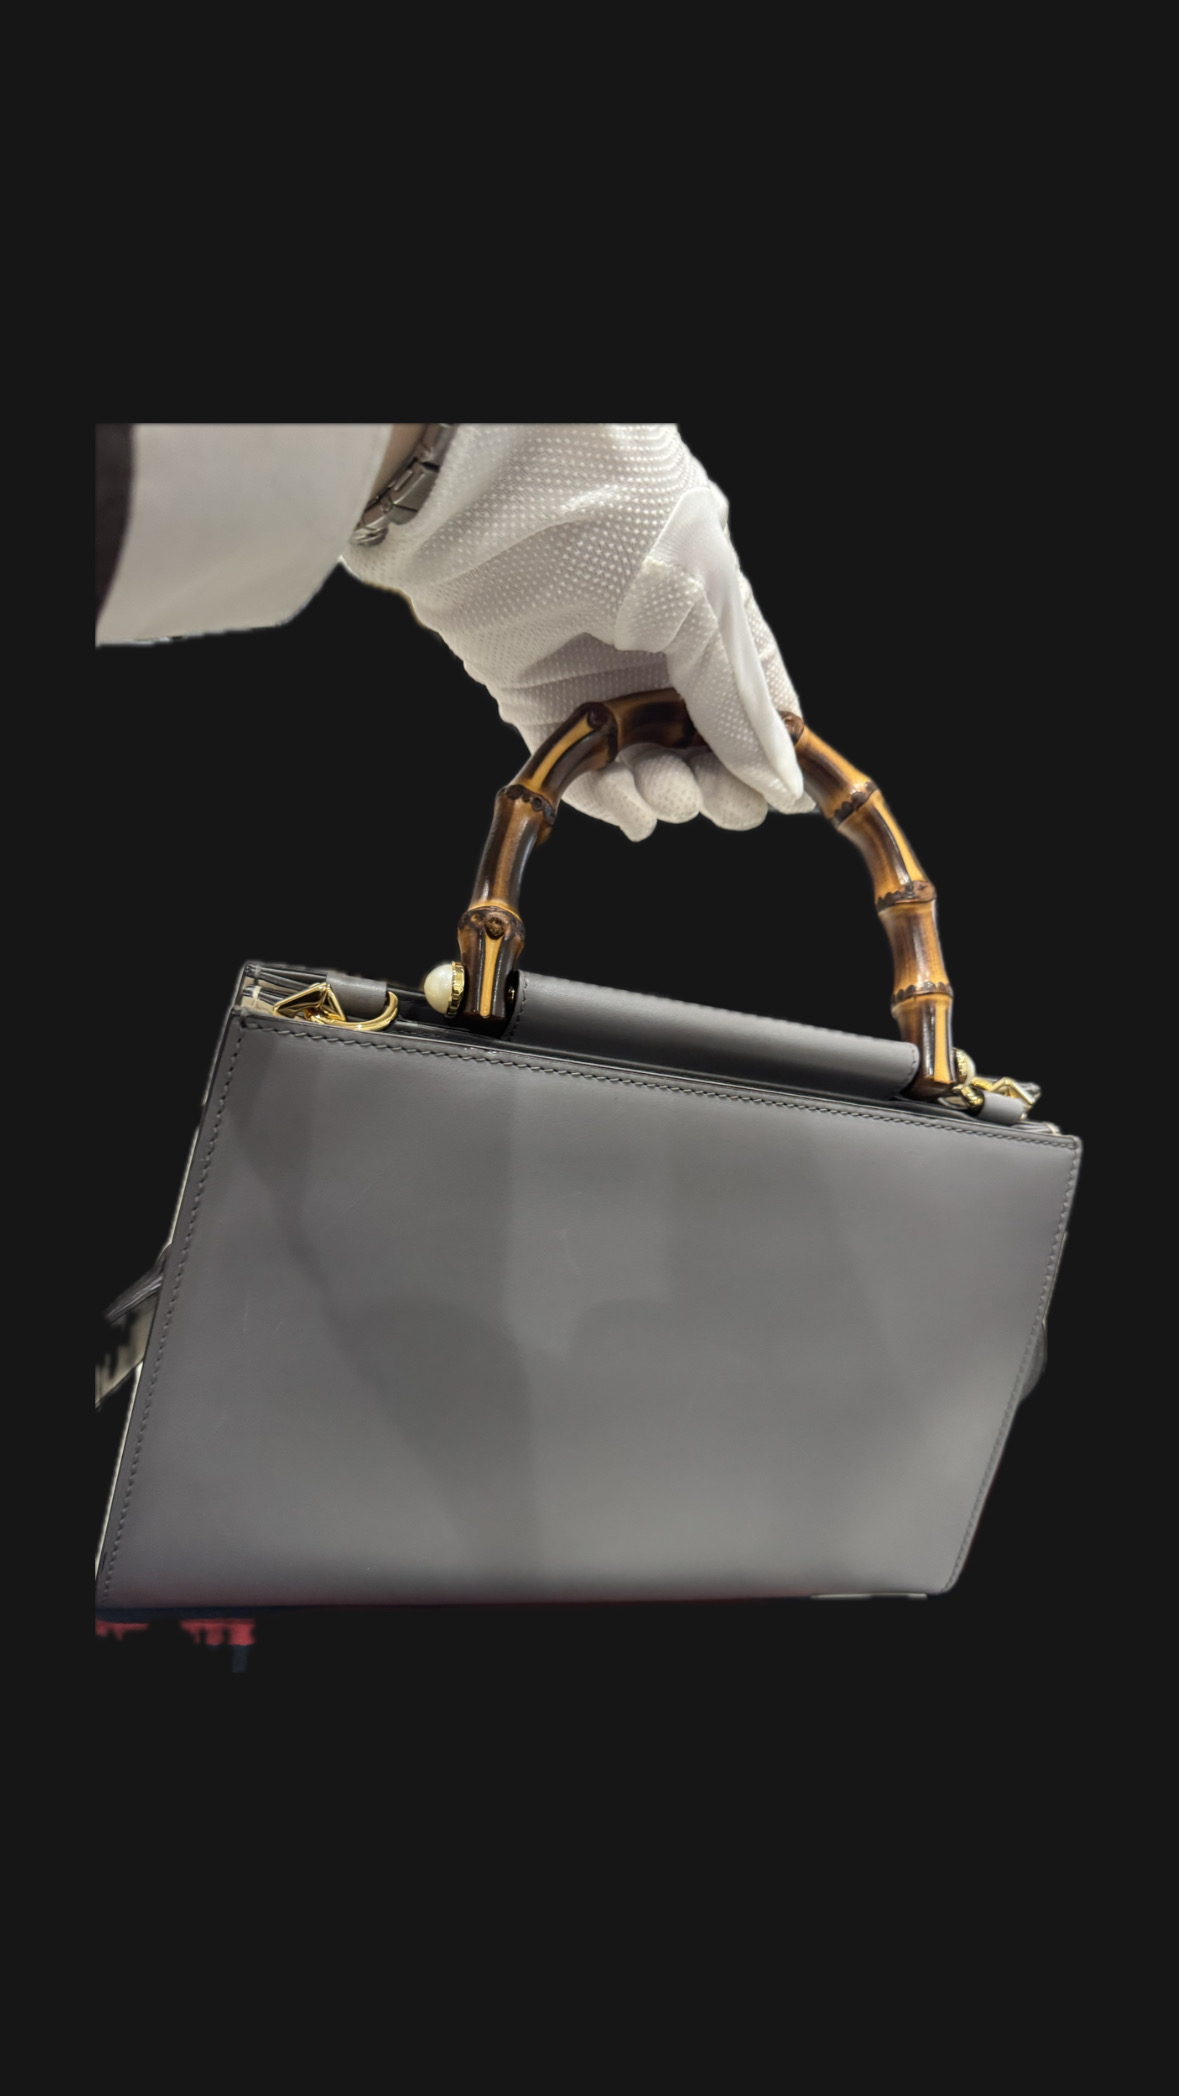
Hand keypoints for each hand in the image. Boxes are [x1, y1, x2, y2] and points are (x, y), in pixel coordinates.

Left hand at [340, 425, 813, 839]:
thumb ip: (742, 703)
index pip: (757, 702)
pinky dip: (610, 800)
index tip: (777, 799)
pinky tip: (630, 805)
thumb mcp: (707, 604)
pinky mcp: (535, 700)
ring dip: (664, 795)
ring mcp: (597, 675)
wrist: (499, 489)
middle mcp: (658, 646)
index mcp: (714, 612)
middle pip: (704, 746)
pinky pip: (583, 770)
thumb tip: (781, 785)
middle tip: (708, 796)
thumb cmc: (624, 515)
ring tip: (661, 790)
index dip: (769, 755)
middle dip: (715, 784)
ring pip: (646, 766)